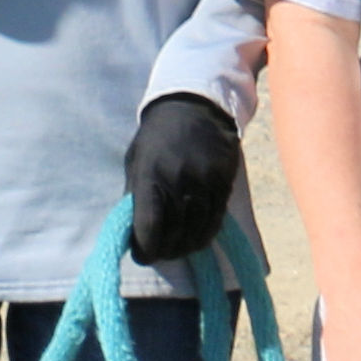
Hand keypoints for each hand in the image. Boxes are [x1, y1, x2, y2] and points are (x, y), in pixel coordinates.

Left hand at [123, 92, 241, 264]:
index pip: (149, 227)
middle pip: (176, 234)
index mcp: (150, 176)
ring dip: (188, 245)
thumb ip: (136, 196)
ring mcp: (205, 181)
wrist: (193, 105)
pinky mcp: (224, 180)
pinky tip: (198, 233)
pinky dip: (207, 231)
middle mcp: (179, 181)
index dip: (145, 249)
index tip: (142, 255)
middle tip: (161, 253)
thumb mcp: (136, 162)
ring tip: (180, 247)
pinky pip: (217, 217)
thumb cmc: (156, 137)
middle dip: (166, 251)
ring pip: (200, 230)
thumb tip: (136, 232)